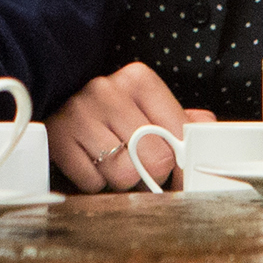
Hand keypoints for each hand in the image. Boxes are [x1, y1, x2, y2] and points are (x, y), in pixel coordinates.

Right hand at [44, 62, 208, 194]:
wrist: (55, 100)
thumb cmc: (109, 110)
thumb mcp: (146, 105)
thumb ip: (178, 118)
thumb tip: (207, 127)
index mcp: (138, 80)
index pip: (178, 134)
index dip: (181, 160)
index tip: (177, 171)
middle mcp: (107, 91)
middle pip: (155, 159)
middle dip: (150, 172)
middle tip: (139, 164)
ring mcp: (80, 114)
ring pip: (124, 175)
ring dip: (121, 179)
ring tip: (112, 160)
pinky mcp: (58, 139)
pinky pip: (92, 183)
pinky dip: (95, 182)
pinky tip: (91, 162)